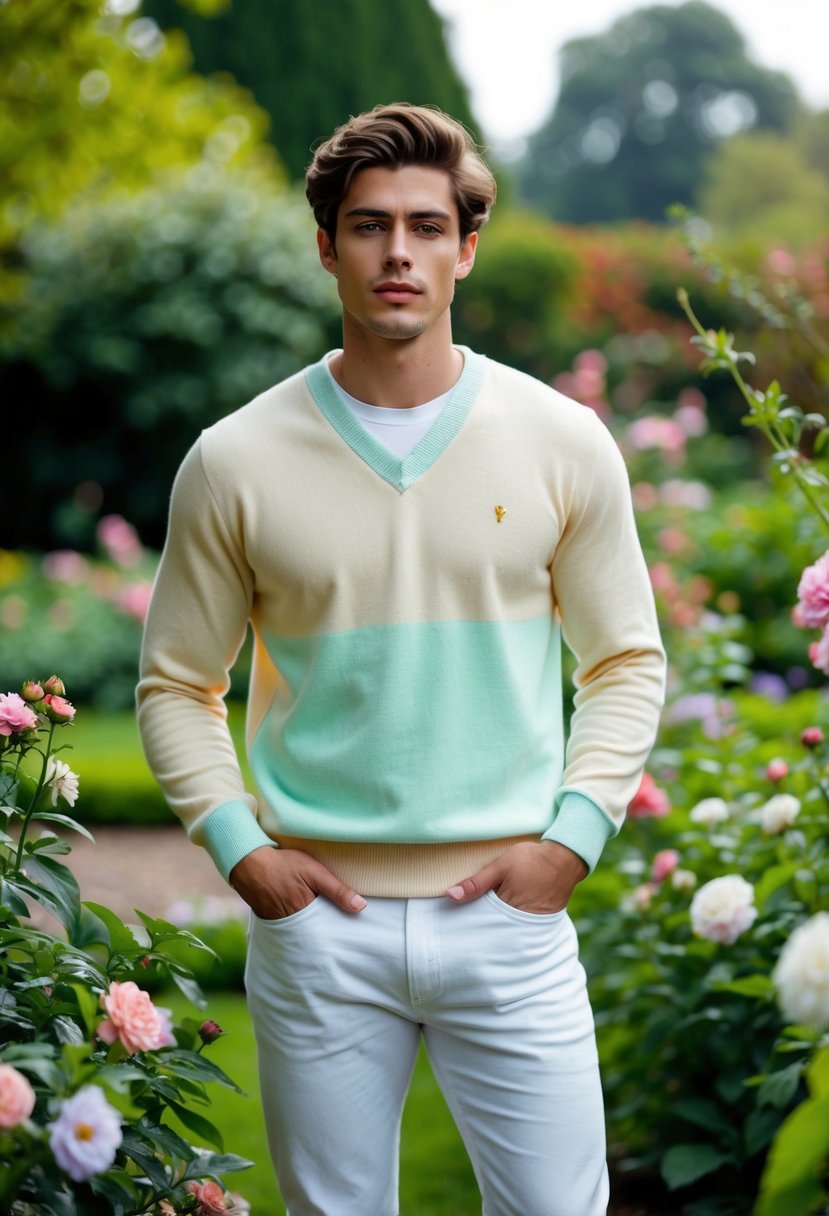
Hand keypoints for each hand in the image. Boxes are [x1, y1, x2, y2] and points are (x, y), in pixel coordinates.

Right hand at [229, 845, 366, 918]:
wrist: (248, 862)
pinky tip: (301, 916)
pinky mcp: (269, 918)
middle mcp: (293, 922)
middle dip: (325, 930)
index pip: (329, 926)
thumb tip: (361, 907)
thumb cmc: (283, 864)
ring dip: (311, 927)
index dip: (338, 926)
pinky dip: (296, 923)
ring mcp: (279, 922)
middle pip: (315, 931)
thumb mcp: (314, 872)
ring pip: (302, 929)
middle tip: (338, 930)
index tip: (350, 928)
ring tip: (321, 923)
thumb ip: (337, 890)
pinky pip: (287, 925)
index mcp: (307, 912)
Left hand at [446, 840, 587, 913]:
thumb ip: (476, 883)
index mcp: (504, 906)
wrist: (564, 859)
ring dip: (498, 926)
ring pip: (508, 928)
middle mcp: (517, 918)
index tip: (458, 920)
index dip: (469, 919)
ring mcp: (531, 921)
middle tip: (470, 926)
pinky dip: (514, 925)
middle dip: (483, 926)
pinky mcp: (542, 920)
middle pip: (493, 927)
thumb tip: (450, 895)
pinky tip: (508, 920)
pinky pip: (523, 927)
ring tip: (488, 923)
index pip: (480, 919)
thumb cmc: (530, 859)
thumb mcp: (499, 866)